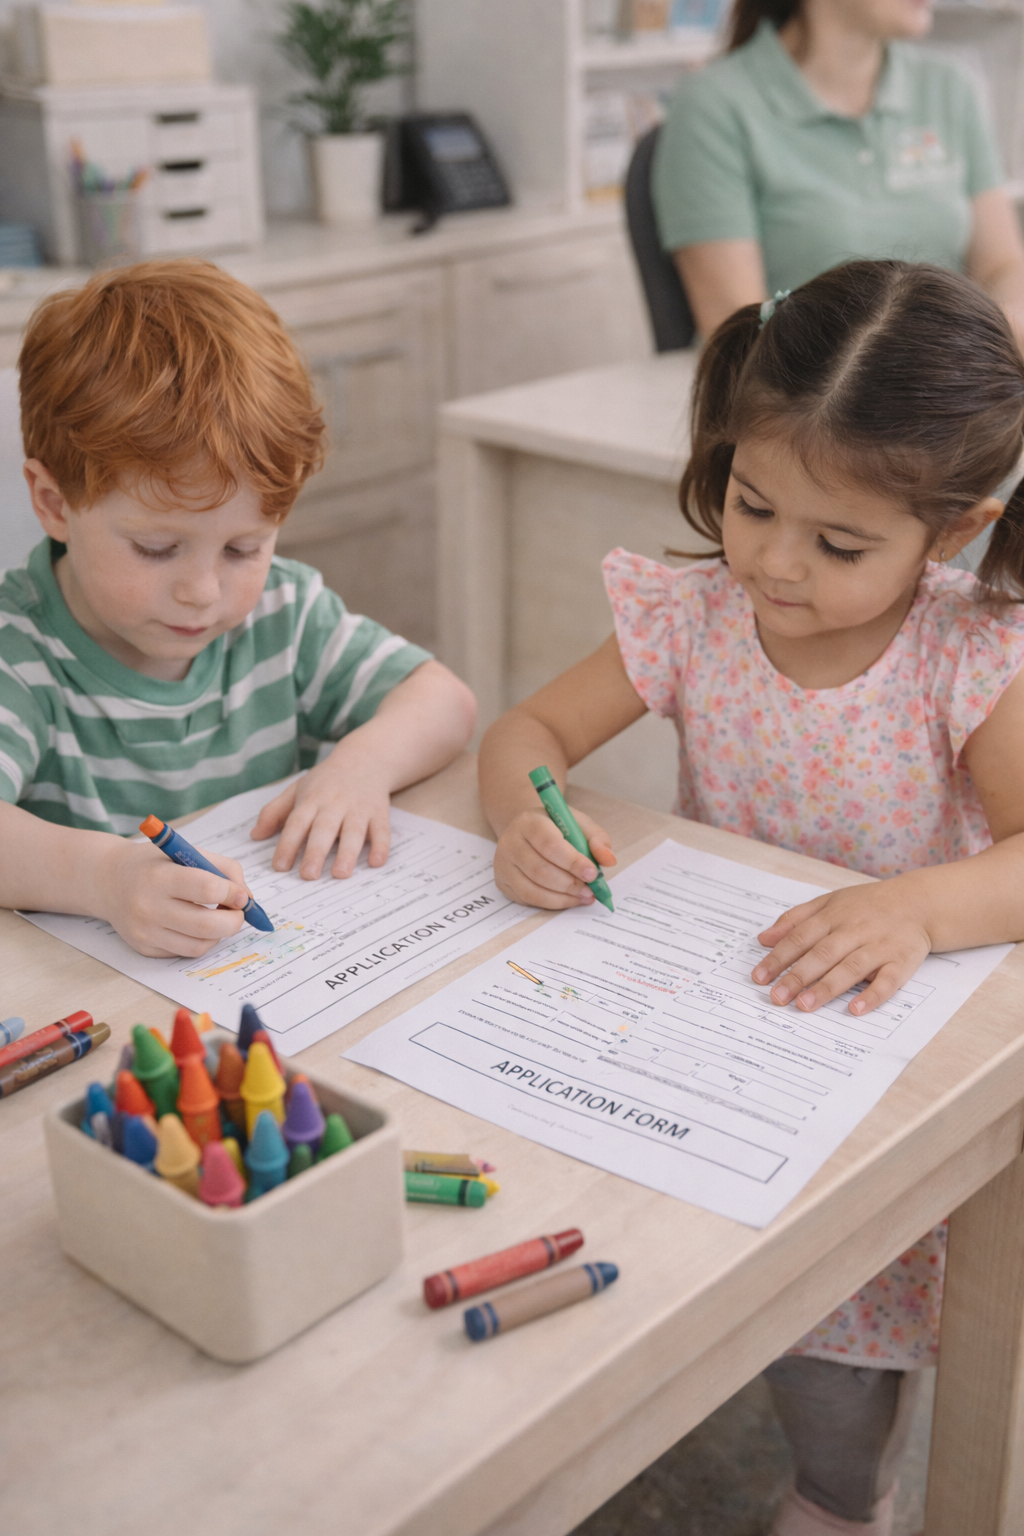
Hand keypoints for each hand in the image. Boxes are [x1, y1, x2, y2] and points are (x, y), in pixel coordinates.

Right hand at [97, 839, 249, 958]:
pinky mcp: (144, 948)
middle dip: (235, 921)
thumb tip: (247, 899)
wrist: (108, 881)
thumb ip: (223, 869)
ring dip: (220, 934)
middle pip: (207, 925)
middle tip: (239, 912)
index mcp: (159, 877)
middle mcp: (149, 907)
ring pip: (200, 945)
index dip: (232, 893)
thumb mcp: (186, 852)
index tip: (240, 895)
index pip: (207, 889)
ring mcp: (145, 932)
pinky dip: (200, 941)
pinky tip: (196, 926)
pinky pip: (185, 952)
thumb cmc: (154, 864)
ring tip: (218, 918)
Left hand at [250, 757, 389, 879]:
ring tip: (340, 874)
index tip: (280, 866)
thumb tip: (255, 836)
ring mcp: (359, 809)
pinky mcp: (379, 813)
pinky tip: (376, 863)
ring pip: (354, 832)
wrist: (364, 758)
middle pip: (324, 829)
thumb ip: (275, 812)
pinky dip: (381, 846)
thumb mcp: (297, 789)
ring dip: (348, 853)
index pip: (296, 823)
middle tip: (308, 875)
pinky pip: (382, 831)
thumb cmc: (326, 780)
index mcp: (311, 800)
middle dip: (316, 852)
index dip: (287, 845)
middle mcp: (335, 805)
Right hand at [493, 808, 615, 908]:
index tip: (593, 873)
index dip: (572, 861)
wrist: (528, 833)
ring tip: (584, 896)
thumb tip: (609, 860)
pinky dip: (552, 903)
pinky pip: (528, 899)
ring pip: (533, 888)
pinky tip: (569, 899)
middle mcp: (510, 841)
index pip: (549, 843)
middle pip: (540, 869)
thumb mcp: (578, 825)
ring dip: (563, 897)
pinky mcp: (503, 882)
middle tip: (591, 890)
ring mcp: (503, 864)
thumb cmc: (556, 828)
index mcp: (529, 821)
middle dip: (570, 884)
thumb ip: (597, 839)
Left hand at [750, 882, 932, 1014]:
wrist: (919, 903)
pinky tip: (855, 1010)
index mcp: (834, 916)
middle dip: (798, 976)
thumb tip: (763, 939)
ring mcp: (879, 946)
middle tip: (777, 997)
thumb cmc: (867, 906)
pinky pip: (888, 981)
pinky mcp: (902, 962)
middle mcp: (855, 930)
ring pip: (851, 967)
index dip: (779, 958)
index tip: (759, 977)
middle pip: (823, 954)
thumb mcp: (829, 902)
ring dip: (827, 987)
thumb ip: (795, 919)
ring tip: (805, 1005)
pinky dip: (872, 995)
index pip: (801, 937)